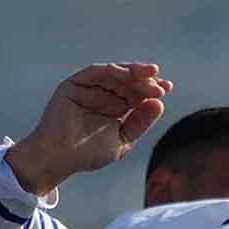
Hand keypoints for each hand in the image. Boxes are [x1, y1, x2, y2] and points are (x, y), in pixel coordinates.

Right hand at [2, 63, 170, 196]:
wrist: (60, 159)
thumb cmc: (88, 153)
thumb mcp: (123, 139)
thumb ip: (140, 123)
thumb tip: (159, 104)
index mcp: (116, 107)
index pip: (137, 93)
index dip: (152, 89)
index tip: (167, 88)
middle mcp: (104, 95)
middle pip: (128, 81)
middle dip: (145, 80)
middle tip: (159, 84)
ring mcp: (89, 89)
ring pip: (114, 74)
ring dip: (132, 72)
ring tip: (149, 75)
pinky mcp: (75, 85)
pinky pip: (95, 72)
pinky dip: (111, 70)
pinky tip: (126, 73)